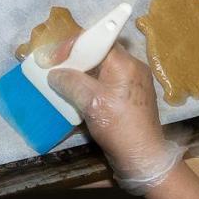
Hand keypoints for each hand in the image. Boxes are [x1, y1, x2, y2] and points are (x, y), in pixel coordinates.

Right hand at [46, 42, 183, 192]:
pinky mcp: (130, 96)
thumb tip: (54, 73)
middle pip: (99, 53)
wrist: (143, 158)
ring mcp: (133, 82)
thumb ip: (71, 83)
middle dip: (75, 59)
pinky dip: (91, 86)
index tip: (55, 57)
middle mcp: (132, 67)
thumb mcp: (91, 103)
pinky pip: (107, 82)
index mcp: (125, 63)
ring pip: (101, 69)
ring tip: (62, 82)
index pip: (97, 39)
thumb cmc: (120, 128)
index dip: (73, 45)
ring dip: (81, 74)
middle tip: (54, 68)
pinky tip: (77, 96)